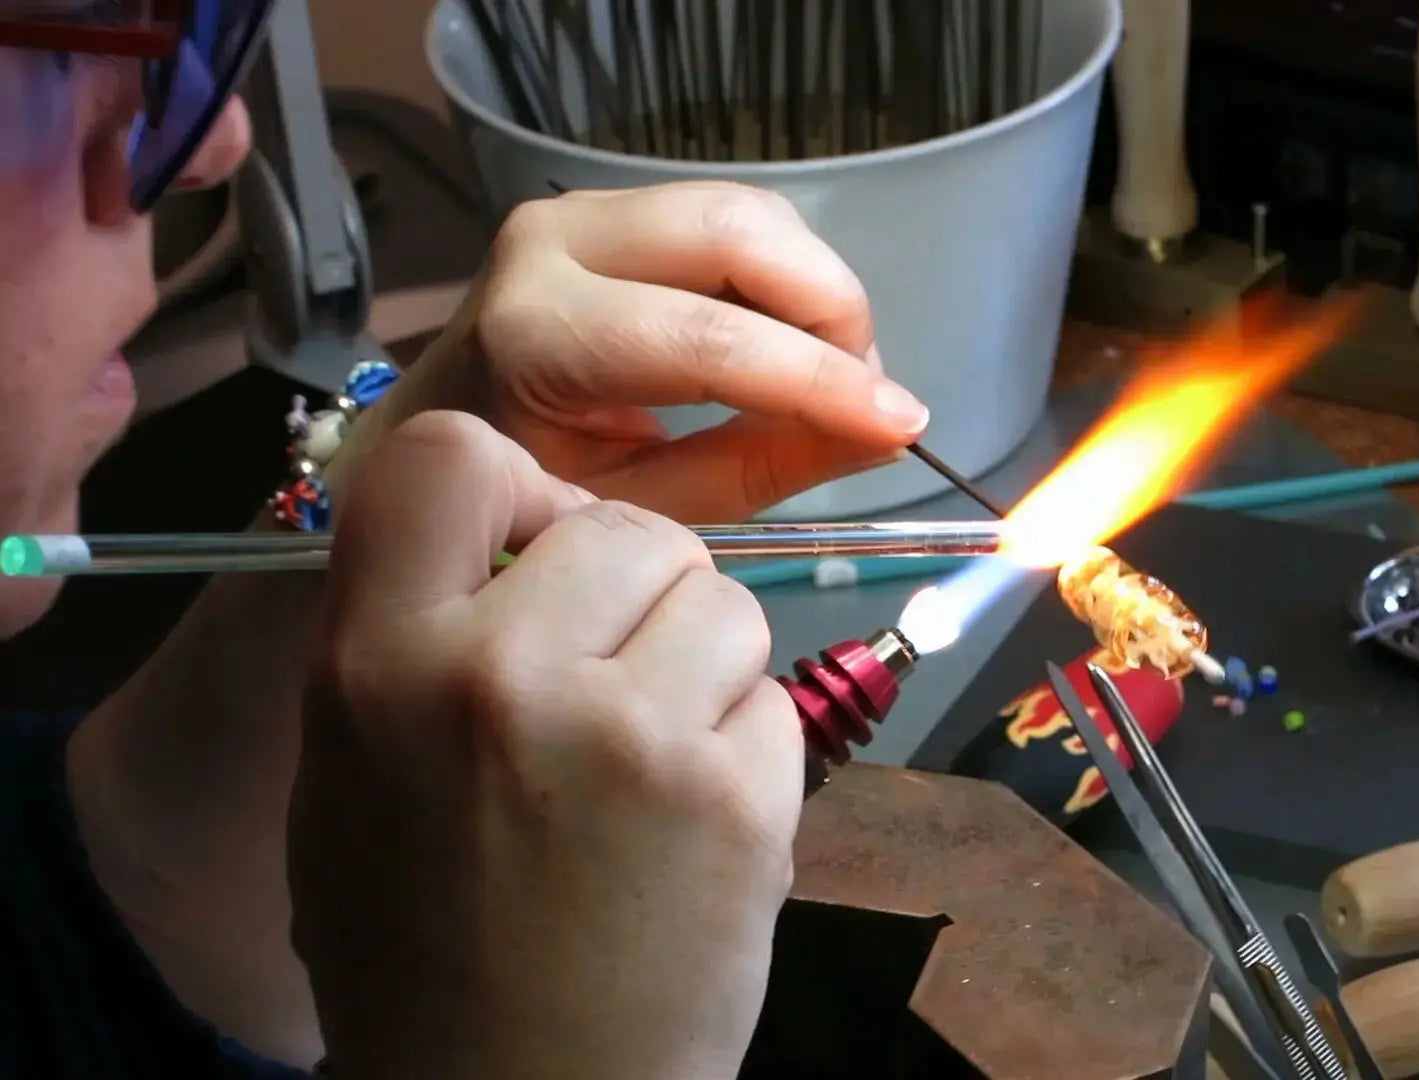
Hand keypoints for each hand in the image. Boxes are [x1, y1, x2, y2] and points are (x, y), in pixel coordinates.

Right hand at [290, 411, 803, 1079]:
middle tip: (615, 676)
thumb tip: (514, 535)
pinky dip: (749, 746)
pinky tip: (696, 819)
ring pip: (724, 600)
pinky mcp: (735, 799)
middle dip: (639, 588)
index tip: (538, 545)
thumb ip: (415, 634)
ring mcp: (629, 736)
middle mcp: (499, 678)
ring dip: (704, 662)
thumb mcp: (354, 772)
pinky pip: (774, 698)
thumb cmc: (423, 942)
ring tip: (654, 756)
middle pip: (629, 526)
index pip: (451, 456)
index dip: (517, 485)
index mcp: (378, 666)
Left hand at [411, 180, 929, 520]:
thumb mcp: (643, 506)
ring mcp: (581, 212)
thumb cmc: (531, 491)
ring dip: (814, 289)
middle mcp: (552, 242)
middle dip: (831, 308)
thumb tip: (882, 433)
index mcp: (536, 334)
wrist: (443, 435)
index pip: (705, 337)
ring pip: (745, 213)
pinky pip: (730, 220)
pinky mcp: (612, 209)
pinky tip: (793, 345)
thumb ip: (758, 464)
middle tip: (866, 392)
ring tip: (833, 377)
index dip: (817, 378)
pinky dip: (785, 278)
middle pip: (736, 230)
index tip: (901, 424)